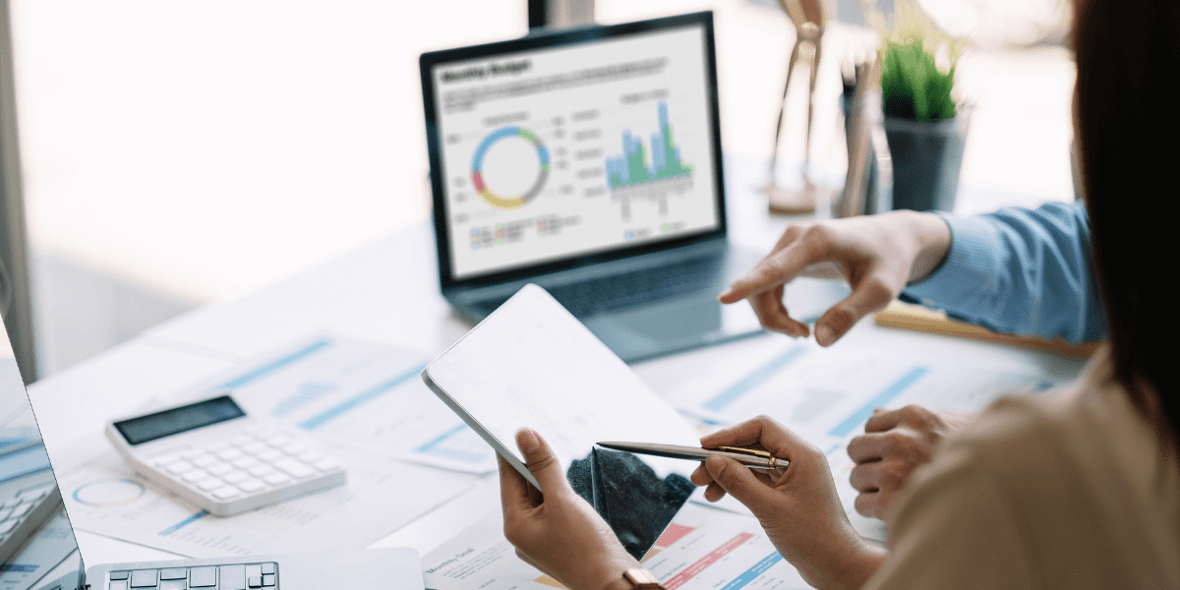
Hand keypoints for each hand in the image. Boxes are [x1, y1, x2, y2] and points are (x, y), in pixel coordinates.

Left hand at [500, 429, 639, 589]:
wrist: (614, 581)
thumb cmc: (587, 550)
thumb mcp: (563, 499)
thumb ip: (543, 465)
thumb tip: (525, 437)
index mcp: (516, 525)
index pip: (507, 479)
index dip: (511, 452)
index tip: (515, 429)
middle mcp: (524, 533)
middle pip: (523, 487)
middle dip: (532, 464)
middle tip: (540, 438)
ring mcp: (541, 538)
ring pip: (539, 497)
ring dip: (547, 478)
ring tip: (555, 459)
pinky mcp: (558, 539)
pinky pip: (552, 509)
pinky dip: (558, 494)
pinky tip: (568, 486)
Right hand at [690, 416, 883, 589]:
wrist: (836, 564)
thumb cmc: (815, 539)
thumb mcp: (770, 509)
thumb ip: (739, 482)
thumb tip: (713, 462)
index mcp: (802, 455)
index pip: (760, 428)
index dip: (729, 435)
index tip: (705, 447)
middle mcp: (799, 459)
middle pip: (753, 445)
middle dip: (723, 458)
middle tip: (699, 474)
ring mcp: (794, 474)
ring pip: (752, 462)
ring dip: (727, 473)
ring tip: (707, 490)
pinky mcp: (788, 490)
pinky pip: (758, 478)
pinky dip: (738, 484)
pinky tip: (722, 495)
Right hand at [719, 211, 949, 345]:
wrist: (892, 238)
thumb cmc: (889, 261)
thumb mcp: (882, 292)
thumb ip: (851, 314)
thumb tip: (819, 340)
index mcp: (818, 241)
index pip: (776, 268)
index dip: (749, 286)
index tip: (724, 299)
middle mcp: (796, 236)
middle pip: (761, 284)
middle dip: (773, 319)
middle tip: (804, 336)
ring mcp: (788, 242)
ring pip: (759, 286)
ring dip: (773, 316)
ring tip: (804, 332)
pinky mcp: (786, 252)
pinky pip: (764, 284)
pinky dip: (774, 308)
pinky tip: (795, 321)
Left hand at [847, 405, 973, 519]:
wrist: (1005, 487)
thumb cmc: (977, 458)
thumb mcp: (947, 425)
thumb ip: (910, 420)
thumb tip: (876, 412)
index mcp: (915, 417)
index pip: (871, 425)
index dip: (880, 442)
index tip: (893, 455)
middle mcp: (901, 440)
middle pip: (856, 449)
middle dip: (869, 462)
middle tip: (889, 475)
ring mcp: (895, 471)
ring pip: (856, 478)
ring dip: (870, 487)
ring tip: (895, 493)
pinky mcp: (892, 502)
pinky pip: (861, 504)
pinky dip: (873, 510)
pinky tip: (894, 509)